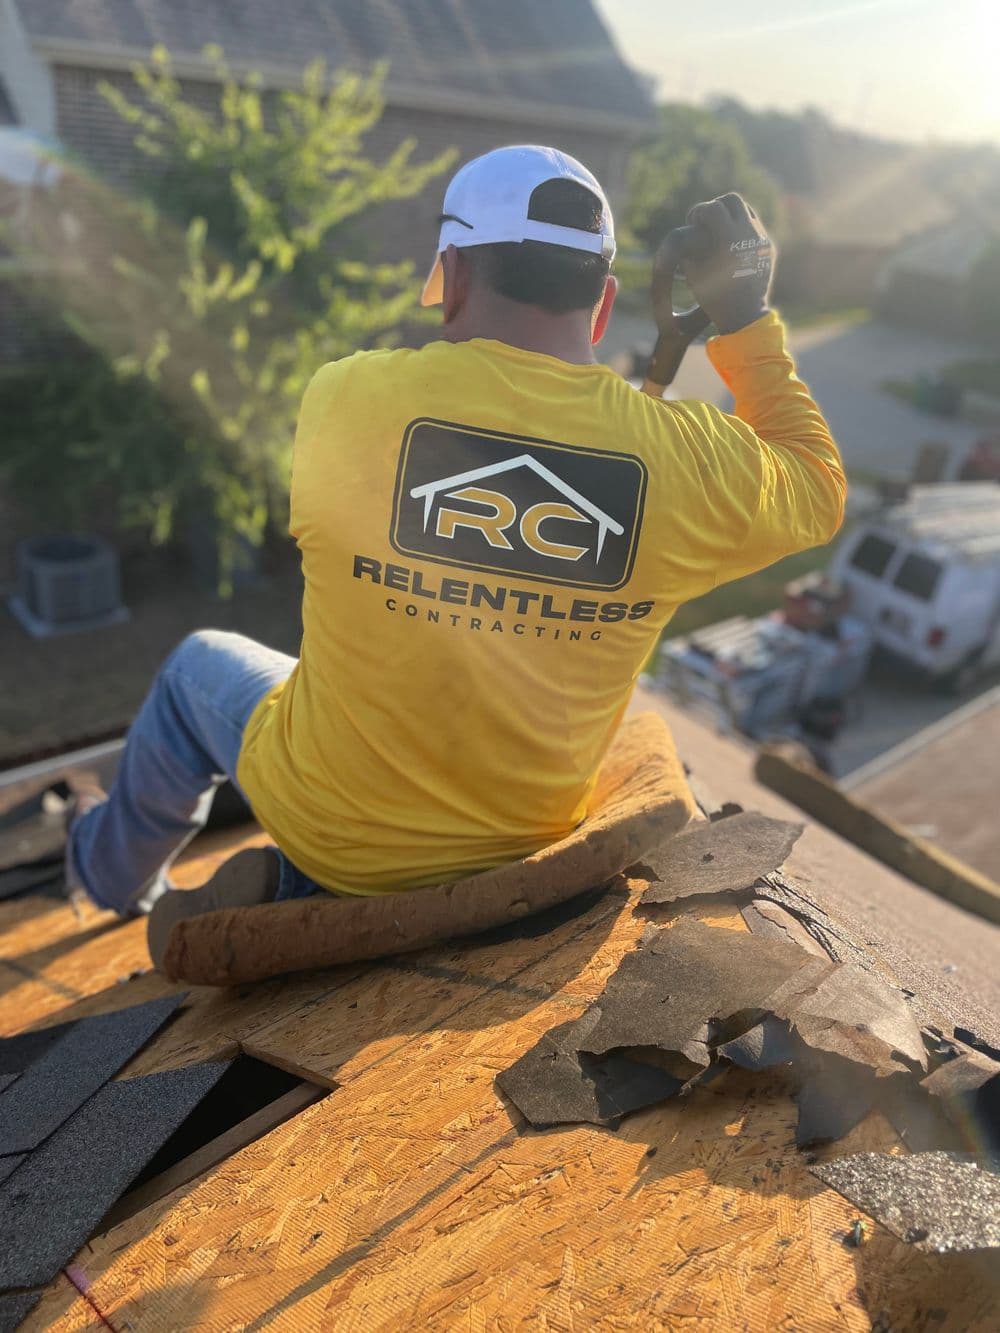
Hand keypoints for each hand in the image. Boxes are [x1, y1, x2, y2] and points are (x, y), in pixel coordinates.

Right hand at [682, 194, 773, 334]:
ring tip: (719, 230)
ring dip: (730, 215)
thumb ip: (687, 250)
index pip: (712, 208)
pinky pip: (755, 227)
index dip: (697, 212)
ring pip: (746, 210)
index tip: (692, 222)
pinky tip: (732, 244)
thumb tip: (682, 235)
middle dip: (716, 206)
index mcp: (728, 239)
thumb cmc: (715, 298)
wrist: (745, 316)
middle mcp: (748, 234)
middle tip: (706, 221)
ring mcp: (761, 239)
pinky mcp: (768, 247)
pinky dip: (741, 229)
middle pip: (732, 200)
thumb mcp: (693, 274)